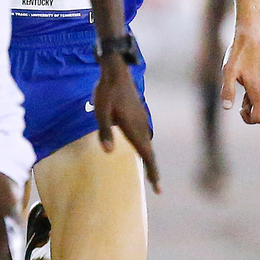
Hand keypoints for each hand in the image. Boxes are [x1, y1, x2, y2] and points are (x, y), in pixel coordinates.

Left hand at [93, 55, 160, 193]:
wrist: (116, 70)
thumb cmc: (106, 91)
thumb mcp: (101, 112)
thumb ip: (104, 132)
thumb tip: (108, 151)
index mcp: (134, 128)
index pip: (146, 155)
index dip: (153, 172)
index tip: (158, 189)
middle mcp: (141, 125)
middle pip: (149, 152)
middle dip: (153, 170)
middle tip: (156, 187)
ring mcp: (141, 119)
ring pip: (147, 143)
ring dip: (149, 158)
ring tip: (150, 171)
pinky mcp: (138, 113)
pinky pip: (144, 134)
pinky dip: (145, 146)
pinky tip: (140, 147)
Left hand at [222, 26, 259, 123]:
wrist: (254, 36)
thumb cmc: (239, 54)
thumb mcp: (228, 73)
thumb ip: (228, 92)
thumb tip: (227, 107)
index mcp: (259, 92)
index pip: (259, 118)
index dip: (248, 119)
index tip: (240, 110)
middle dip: (251, 107)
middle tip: (240, 93)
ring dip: (256, 96)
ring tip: (245, 81)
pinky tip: (255, 75)